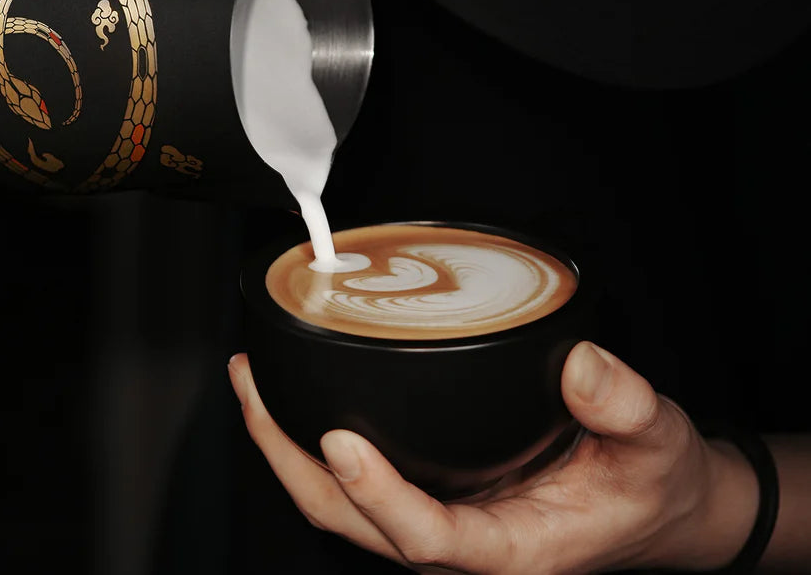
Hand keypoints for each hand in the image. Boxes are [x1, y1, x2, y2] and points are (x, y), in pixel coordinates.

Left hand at [228, 343, 759, 572]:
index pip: (428, 538)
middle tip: (251, 384)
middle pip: (351, 521)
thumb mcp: (658, 441)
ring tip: (253, 381)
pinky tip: (301, 396)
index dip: (378, 496)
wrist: (659, 509)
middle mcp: (463, 542)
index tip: (339, 439)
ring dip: (287, 447)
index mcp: (512, 546)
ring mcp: (443, 521)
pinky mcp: (438, 495)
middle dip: (288, 457)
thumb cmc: (651, 484)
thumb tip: (578, 365)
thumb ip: (626, 405)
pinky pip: (360, 483)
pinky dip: (317, 443)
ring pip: (342, 507)